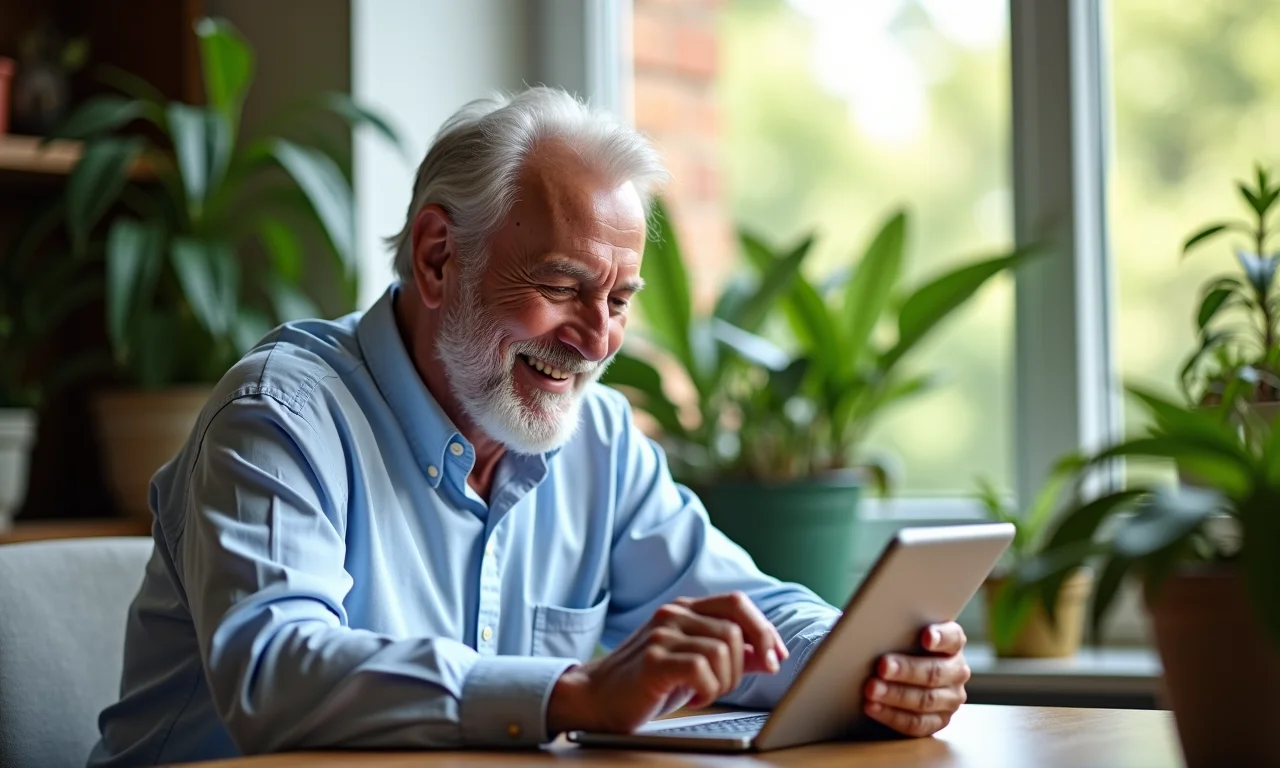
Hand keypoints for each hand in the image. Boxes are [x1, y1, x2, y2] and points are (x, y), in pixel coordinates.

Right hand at [547, 592, 788, 733]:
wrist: (595, 697)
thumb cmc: (647, 681)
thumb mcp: (694, 663)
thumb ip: (731, 654)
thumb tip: (769, 655)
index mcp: (685, 609)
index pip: (737, 603)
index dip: (763, 629)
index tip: (775, 658)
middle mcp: (673, 613)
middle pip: (734, 630)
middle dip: (742, 665)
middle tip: (724, 685)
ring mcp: (661, 634)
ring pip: (721, 651)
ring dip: (723, 682)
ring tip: (703, 692)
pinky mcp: (653, 660)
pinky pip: (700, 669)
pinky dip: (706, 689)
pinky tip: (693, 697)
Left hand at [863, 621, 969, 737]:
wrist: (900, 678)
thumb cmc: (900, 649)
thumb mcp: (903, 637)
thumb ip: (899, 632)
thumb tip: (872, 629)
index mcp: (952, 645)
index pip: (953, 638)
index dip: (941, 637)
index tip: (926, 637)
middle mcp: (956, 671)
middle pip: (935, 672)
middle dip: (906, 670)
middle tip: (882, 666)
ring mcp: (950, 699)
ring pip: (925, 700)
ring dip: (895, 695)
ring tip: (871, 689)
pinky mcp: (939, 721)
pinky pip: (917, 723)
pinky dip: (892, 716)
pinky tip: (873, 707)